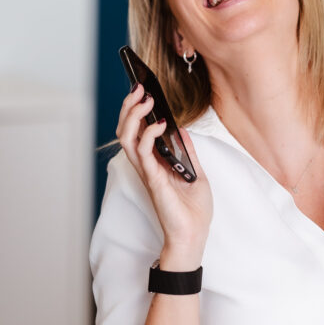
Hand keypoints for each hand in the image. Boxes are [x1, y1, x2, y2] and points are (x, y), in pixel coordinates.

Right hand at [116, 83, 212, 263]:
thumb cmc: (193, 210)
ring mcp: (147, 172)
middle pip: (127, 130)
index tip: (144, 91)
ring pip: (127, 138)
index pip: (138, 131)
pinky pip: (143, 152)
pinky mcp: (153, 180)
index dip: (137, 111)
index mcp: (155, 162)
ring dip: (133, 116)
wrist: (194, 235)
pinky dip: (148, 134)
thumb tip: (181, 129)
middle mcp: (147, 166)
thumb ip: (187, 152)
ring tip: (144, 99)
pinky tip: (159, 124)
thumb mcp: (196, 173)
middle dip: (129, 107)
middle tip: (139, 89)